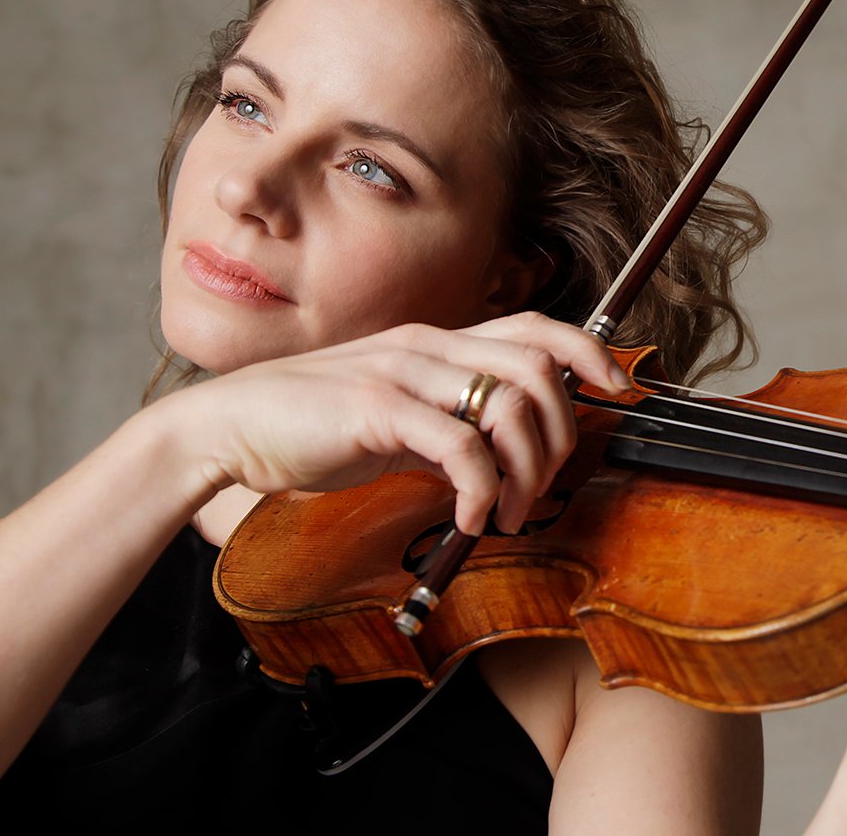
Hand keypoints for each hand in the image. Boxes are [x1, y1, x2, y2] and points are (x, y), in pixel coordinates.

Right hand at [145, 311, 628, 534]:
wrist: (227, 429)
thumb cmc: (309, 428)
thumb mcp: (395, 423)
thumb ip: (447, 428)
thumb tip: (498, 460)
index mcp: (435, 344)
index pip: (534, 327)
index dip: (588, 352)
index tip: (619, 389)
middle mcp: (427, 348)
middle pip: (538, 368)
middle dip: (560, 434)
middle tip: (540, 488)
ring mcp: (403, 372)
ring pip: (509, 402)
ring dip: (525, 469)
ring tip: (504, 513)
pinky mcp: (376, 408)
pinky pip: (459, 443)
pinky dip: (479, 488)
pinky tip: (467, 519)